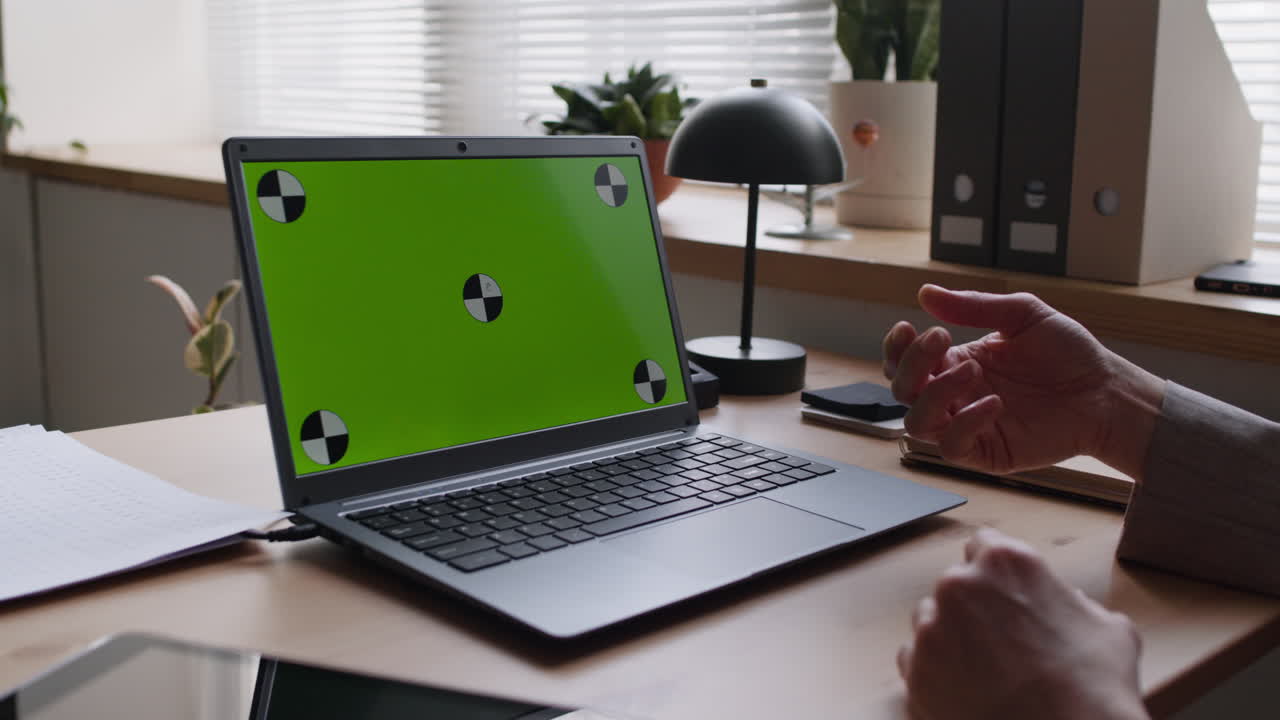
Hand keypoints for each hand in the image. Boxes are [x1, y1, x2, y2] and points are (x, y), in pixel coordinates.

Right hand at [882, 285, 1163, 477]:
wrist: (1107, 392)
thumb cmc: (1070, 354)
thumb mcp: (1023, 315)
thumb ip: (973, 305)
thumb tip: (926, 293)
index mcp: (956, 362)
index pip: (905, 363)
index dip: (896, 349)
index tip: (909, 326)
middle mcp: (955, 397)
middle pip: (901, 392)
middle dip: (912, 364)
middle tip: (943, 340)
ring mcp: (968, 426)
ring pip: (916, 424)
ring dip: (933, 395)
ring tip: (971, 371)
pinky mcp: (987, 453)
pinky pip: (952, 447)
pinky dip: (965, 424)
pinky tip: (994, 402)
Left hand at [898, 528, 1148, 719]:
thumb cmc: (1093, 688)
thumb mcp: (1109, 629)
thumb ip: (1076, 604)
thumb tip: (1069, 605)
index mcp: (1006, 563)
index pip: (984, 545)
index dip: (996, 572)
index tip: (1002, 591)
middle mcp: (960, 585)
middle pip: (955, 584)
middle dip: (974, 606)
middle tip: (1000, 641)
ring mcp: (931, 628)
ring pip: (930, 619)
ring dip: (950, 636)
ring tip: (984, 670)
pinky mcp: (915, 670)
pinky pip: (915, 659)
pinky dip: (935, 671)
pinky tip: (966, 690)